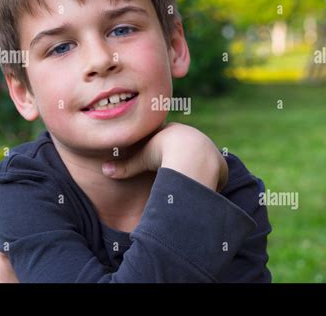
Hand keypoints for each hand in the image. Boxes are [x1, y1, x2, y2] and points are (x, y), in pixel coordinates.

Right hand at [102, 123, 227, 190]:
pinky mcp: (220, 165)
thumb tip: (104, 170)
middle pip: (189, 151)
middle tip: (178, 173)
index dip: (167, 150)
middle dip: (185, 161)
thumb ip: (125, 166)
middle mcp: (196, 138)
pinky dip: (209, 183)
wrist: (190, 154)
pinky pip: (215, 175)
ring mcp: (210, 151)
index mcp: (178, 133)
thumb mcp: (141, 159)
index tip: (163, 159)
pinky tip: (203, 192)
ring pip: (204, 163)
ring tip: (191, 186)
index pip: (172, 141)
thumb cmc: (162, 153)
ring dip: (199, 173)